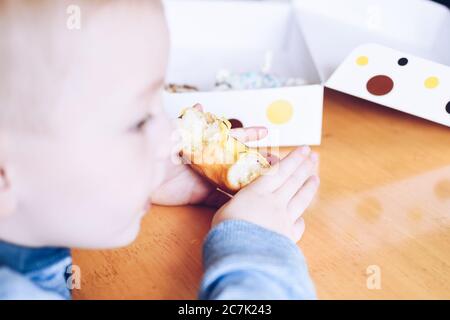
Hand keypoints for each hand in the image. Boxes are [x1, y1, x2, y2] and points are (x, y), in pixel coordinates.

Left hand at [151, 113, 273, 206]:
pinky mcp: (199, 195)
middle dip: (257, 160)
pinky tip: (248, 203)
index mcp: (203, 143)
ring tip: (272, 181)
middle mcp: (208, 160)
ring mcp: (205, 178)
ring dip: (252, 181)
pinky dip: (233, 201)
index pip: (230, 137)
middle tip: (277, 161)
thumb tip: (201, 108)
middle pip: (238, 160)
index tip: (264, 132)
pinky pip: (219, 199)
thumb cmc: (151, 148)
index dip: (247, 135)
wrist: (136, 174)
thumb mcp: (168, 133)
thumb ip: (185, 124)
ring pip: (234, 180)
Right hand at [212, 146, 318, 241]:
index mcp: (258, 191)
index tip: (304, 149)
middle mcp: (274, 201)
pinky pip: (298, 225)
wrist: (241, 253)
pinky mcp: (288, 236)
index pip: (279, 170)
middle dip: (305, 166)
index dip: (293, 158)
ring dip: (309, 187)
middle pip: (293, 180)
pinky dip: (300, 220)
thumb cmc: (226, 229)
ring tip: (316, 177)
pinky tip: (301, 218)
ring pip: (301, 198)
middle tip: (314, 156)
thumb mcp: (224, 210)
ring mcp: (284, 218)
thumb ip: (237, 202)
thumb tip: (240, 202)